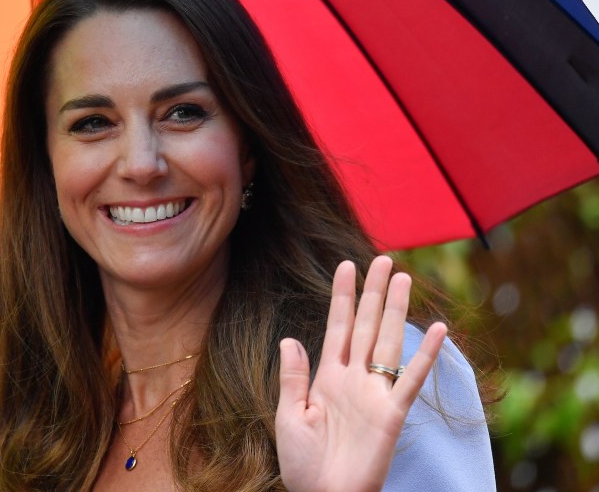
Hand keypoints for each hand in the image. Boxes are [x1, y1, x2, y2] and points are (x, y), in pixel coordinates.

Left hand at [274, 256, 446, 491]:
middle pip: (367, 325)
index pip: (338, 326)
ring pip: (389, 341)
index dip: (343, 297)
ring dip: (397, 310)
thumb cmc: (304, 464)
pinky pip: (411, 379)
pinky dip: (424, 355)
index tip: (346, 265)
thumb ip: (293, 377)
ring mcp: (375, 393)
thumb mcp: (289, 416)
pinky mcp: (392, 414)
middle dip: (375, 292)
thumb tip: (290, 338)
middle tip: (384, 259)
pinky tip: (436, 329)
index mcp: (327, 376)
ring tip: (404, 278)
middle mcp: (354, 378)